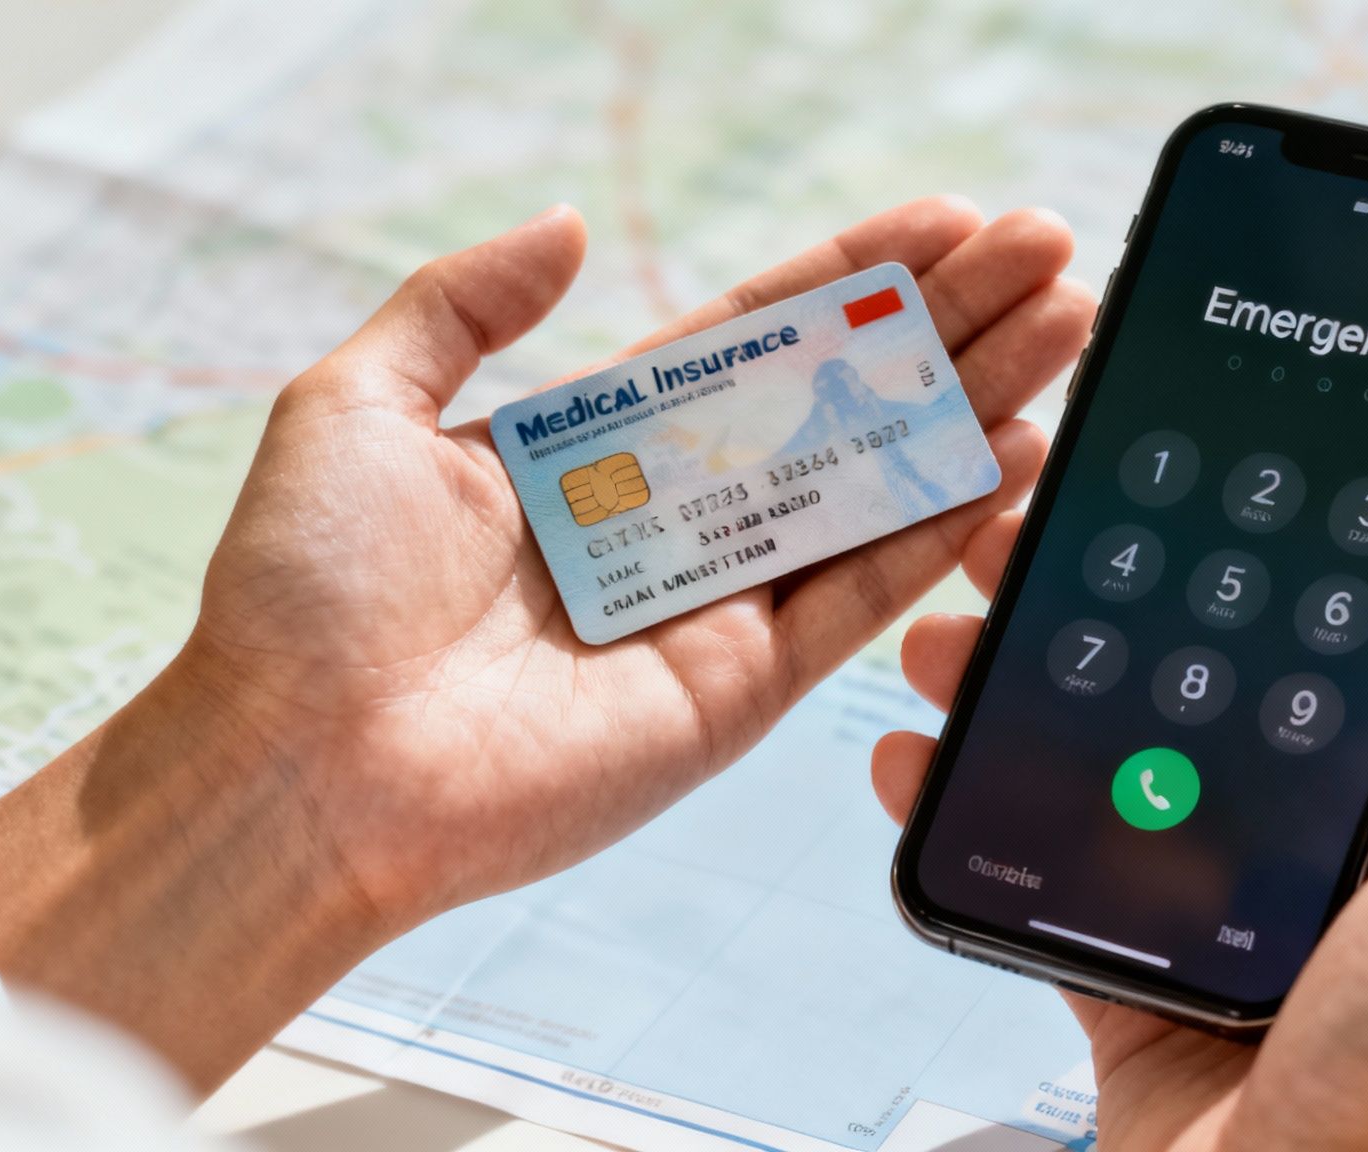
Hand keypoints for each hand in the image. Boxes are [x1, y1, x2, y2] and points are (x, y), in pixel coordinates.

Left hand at [0, 199, 1092, 1088]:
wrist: (301, 767)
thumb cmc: (306, 591)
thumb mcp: (359, 401)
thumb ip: (465, 302)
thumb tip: (568, 222)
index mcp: (595, 445)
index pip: (754, 339)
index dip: (852, 278)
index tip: (943, 222)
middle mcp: (671, 516)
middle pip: (840, 398)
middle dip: (947, 323)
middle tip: (1048, 251)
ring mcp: (717, 602)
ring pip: (873, 484)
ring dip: (973, 403)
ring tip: (1066, 324)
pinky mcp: (742, 688)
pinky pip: (858, 595)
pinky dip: (940, 527)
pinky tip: (1009, 450)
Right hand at [874, 547, 1367, 1149]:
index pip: (1347, 658)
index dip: (1272, 568)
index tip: (1193, 493)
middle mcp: (1326, 858)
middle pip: (1209, 692)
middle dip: (1119, 609)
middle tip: (1031, 541)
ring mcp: (1220, 915)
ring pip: (1113, 764)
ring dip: (1026, 689)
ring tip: (952, 630)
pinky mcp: (1130, 975)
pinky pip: (1047, 865)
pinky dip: (979, 808)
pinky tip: (922, 754)